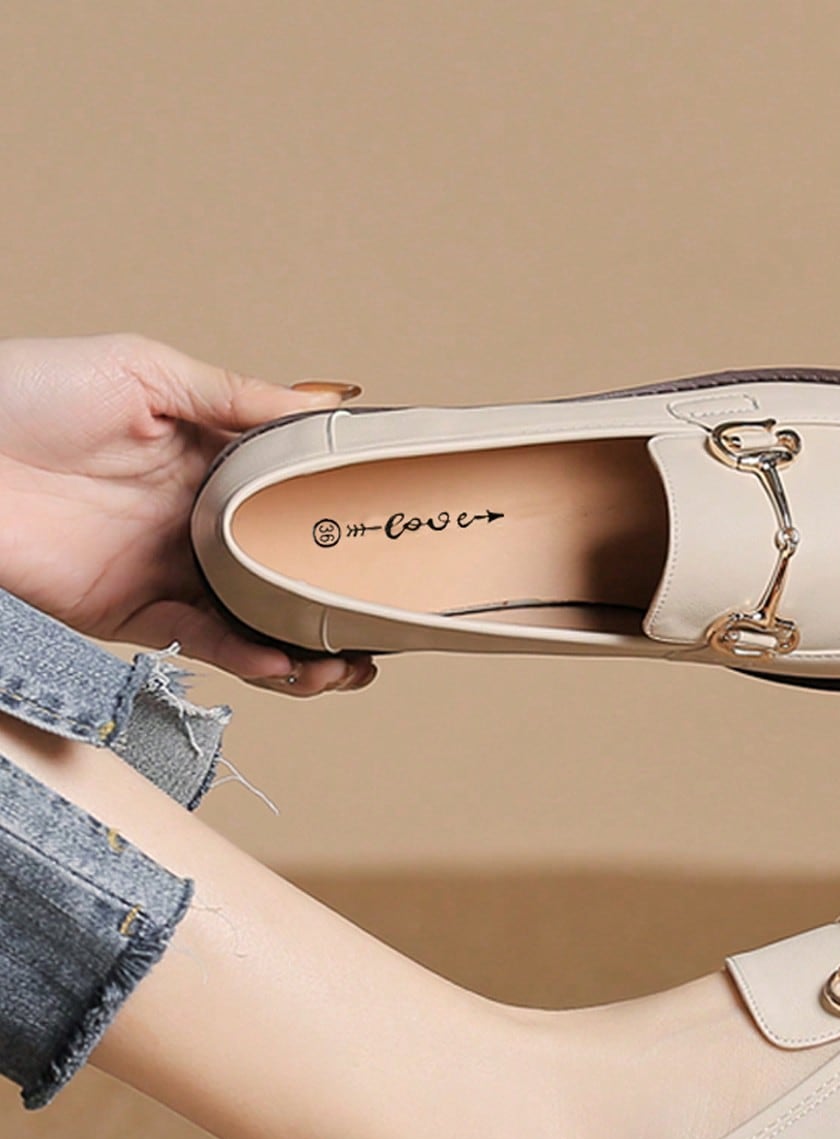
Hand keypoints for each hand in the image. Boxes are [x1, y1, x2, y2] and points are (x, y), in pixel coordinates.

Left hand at [0, 332, 375, 696]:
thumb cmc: (21, 393)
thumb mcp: (143, 367)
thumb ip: (234, 395)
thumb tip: (322, 401)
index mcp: (203, 456)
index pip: (291, 490)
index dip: (343, 511)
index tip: (395, 525)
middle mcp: (192, 518)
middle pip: (285, 565)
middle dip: (340, 595)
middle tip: (391, 615)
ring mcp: (166, 569)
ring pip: (258, 618)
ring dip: (310, 644)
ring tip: (354, 659)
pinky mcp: (133, 614)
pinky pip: (208, 643)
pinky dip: (253, 659)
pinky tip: (291, 663)